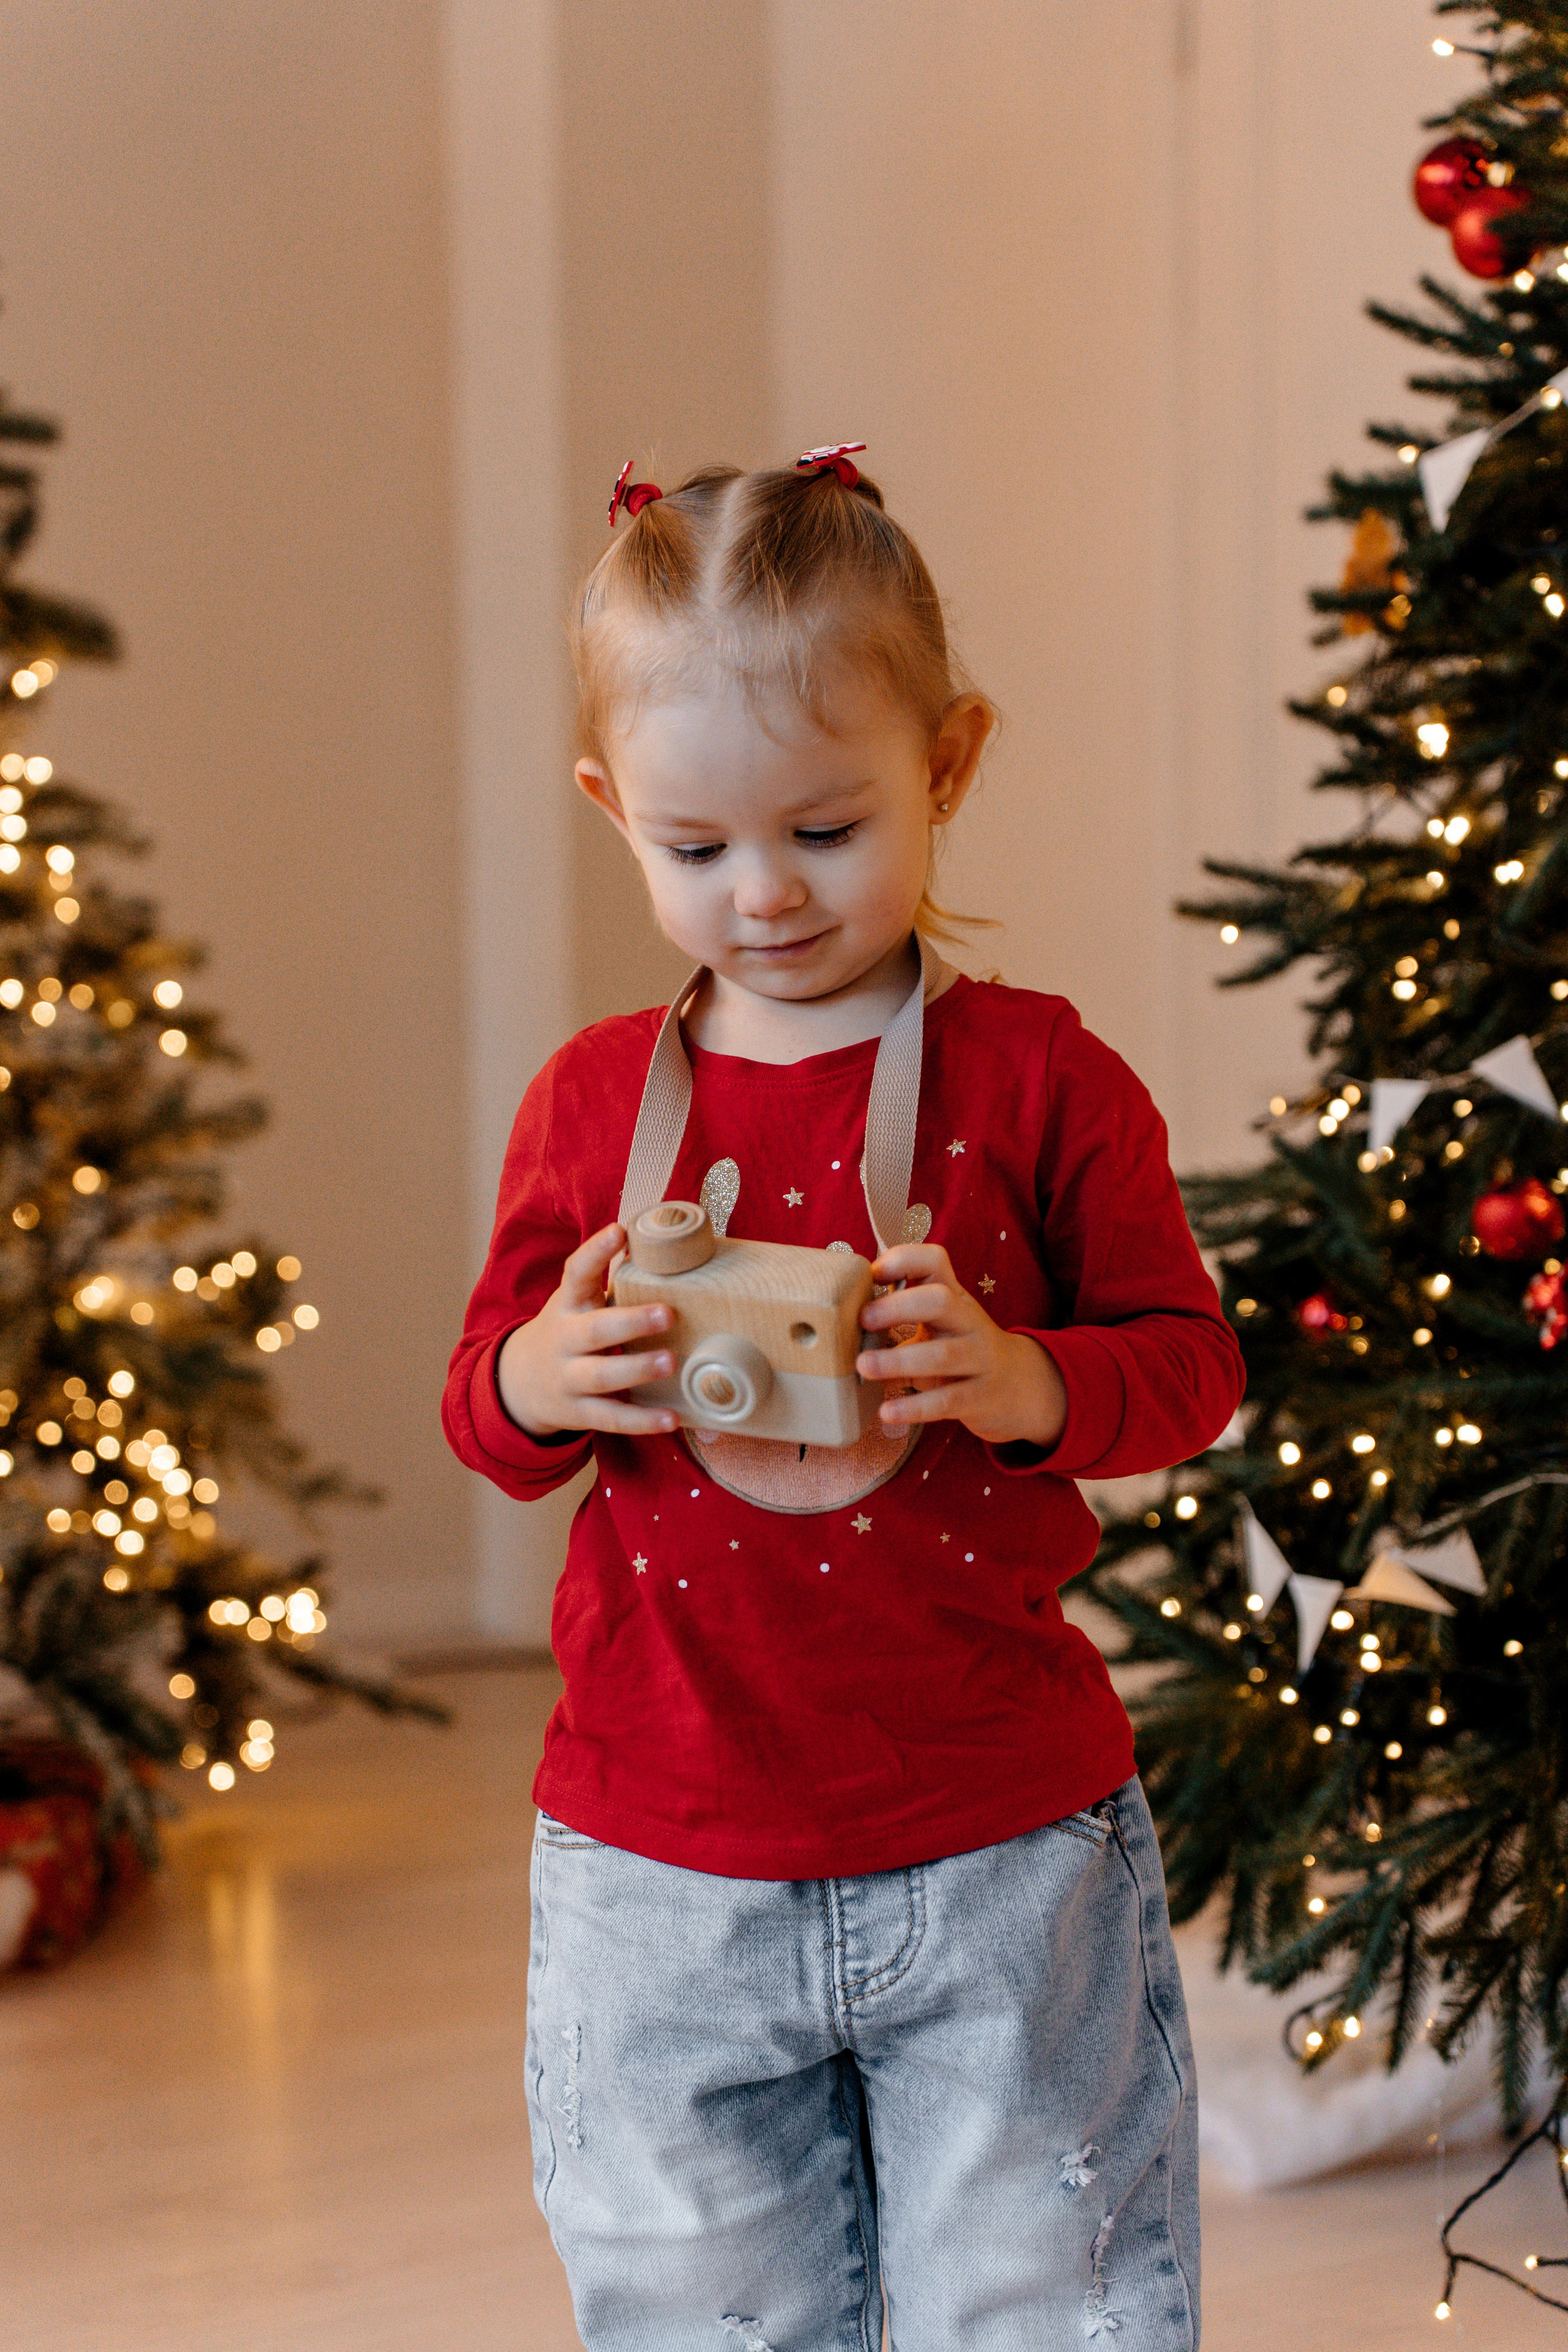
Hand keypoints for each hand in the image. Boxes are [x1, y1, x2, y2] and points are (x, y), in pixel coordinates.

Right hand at [496, 1224, 680, 1439]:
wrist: (519, 1382)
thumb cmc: (569, 1331)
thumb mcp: (578, 1302)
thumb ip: (612, 1281)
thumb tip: (666, 1245)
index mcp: (567, 1304)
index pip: (575, 1273)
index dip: (595, 1251)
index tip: (619, 1231)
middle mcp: (564, 1339)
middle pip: (594, 1330)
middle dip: (630, 1322)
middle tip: (667, 1313)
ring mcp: (568, 1378)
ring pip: (602, 1376)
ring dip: (637, 1369)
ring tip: (672, 1362)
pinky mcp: (579, 1413)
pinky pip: (612, 1418)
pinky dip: (642, 1421)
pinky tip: (672, 1418)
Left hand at [856, 1242, 1067, 1450]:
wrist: (1021, 1387)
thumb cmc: (962, 1348)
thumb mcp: (940, 1323)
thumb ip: (903, 1314)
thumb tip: (840, 1316)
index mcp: (954, 1297)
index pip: (935, 1260)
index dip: (903, 1260)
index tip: (872, 1275)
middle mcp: (969, 1321)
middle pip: (939, 1300)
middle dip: (898, 1307)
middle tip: (863, 1320)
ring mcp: (979, 1359)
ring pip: (943, 1355)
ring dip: (899, 1360)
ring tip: (863, 1366)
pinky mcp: (981, 1397)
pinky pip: (948, 1401)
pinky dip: (915, 1406)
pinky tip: (887, 1412)